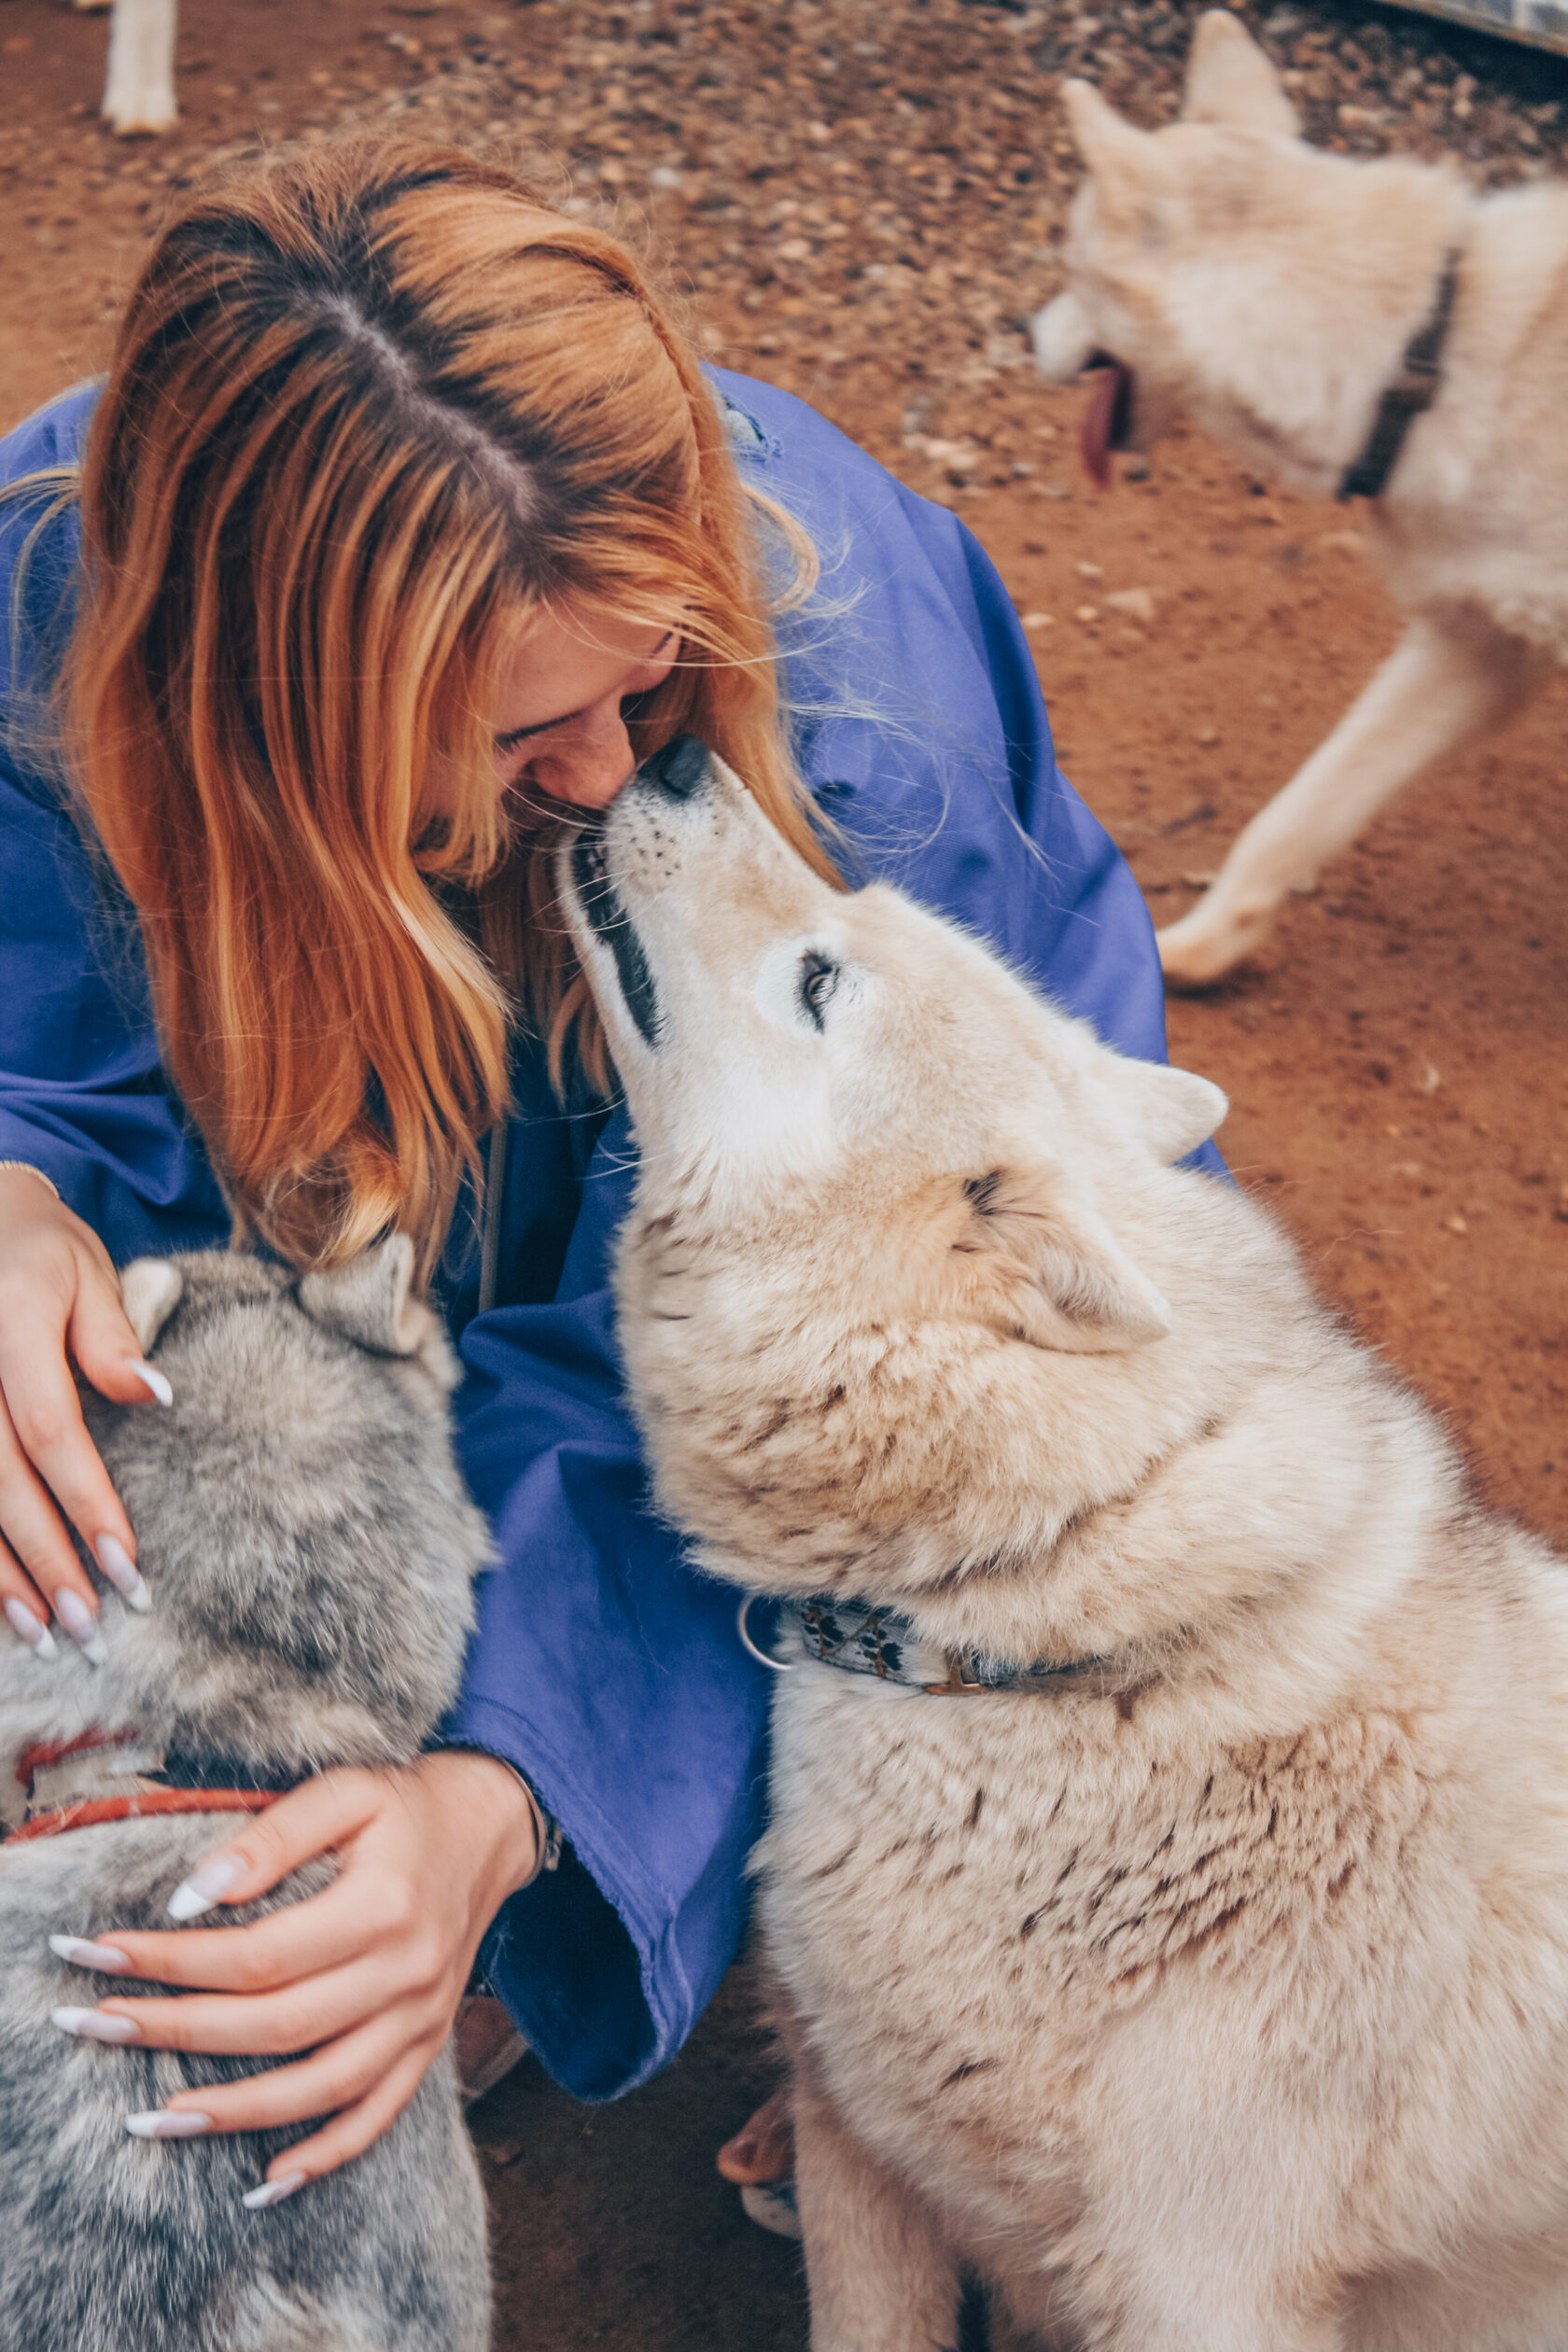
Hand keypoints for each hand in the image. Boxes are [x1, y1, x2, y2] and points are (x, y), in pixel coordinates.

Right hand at [0, 1167, 159, 1655]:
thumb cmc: (41, 1250)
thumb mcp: (88, 1272)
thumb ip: (113, 1339)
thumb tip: (157, 1397)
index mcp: (12, 1324)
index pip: (51, 1432)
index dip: (88, 1502)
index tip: (128, 1565)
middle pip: (1, 1482)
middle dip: (46, 1562)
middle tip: (91, 1627)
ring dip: (1, 1575)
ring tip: (44, 1634)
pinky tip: (2, 1600)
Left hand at [56, 1750, 540, 2194]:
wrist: (489, 1827)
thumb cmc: (405, 1806)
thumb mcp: (344, 1792)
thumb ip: (271, 1837)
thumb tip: (192, 1896)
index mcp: (383, 1906)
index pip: (258, 1955)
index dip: (174, 1962)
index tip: (102, 1955)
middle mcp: (406, 1972)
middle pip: (275, 2025)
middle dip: (174, 2031)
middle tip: (95, 2026)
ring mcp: (420, 2018)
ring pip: (319, 2088)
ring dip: (232, 2113)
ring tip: (154, 2118)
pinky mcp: (428, 2043)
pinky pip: (377, 2116)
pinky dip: (323, 2155)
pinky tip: (264, 2183)